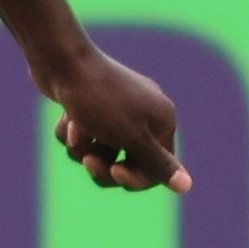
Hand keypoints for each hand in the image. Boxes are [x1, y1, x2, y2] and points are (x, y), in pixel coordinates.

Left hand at [43, 42, 189, 193]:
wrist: (61, 61)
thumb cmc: (100, 100)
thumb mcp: (131, 137)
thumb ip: (158, 164)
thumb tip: (187, 187)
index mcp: (163, 120)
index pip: (157, 168)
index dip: (135, 178)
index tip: (114, 174)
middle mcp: (144, 114)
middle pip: (126, 164)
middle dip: (103, 166)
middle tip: (87, 160)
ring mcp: (117, 110)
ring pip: (100, 152)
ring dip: (83, 149)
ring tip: (74, 130)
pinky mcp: (91, 107)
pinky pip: (84, 136)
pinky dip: (72, 133)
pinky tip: (67, 117)